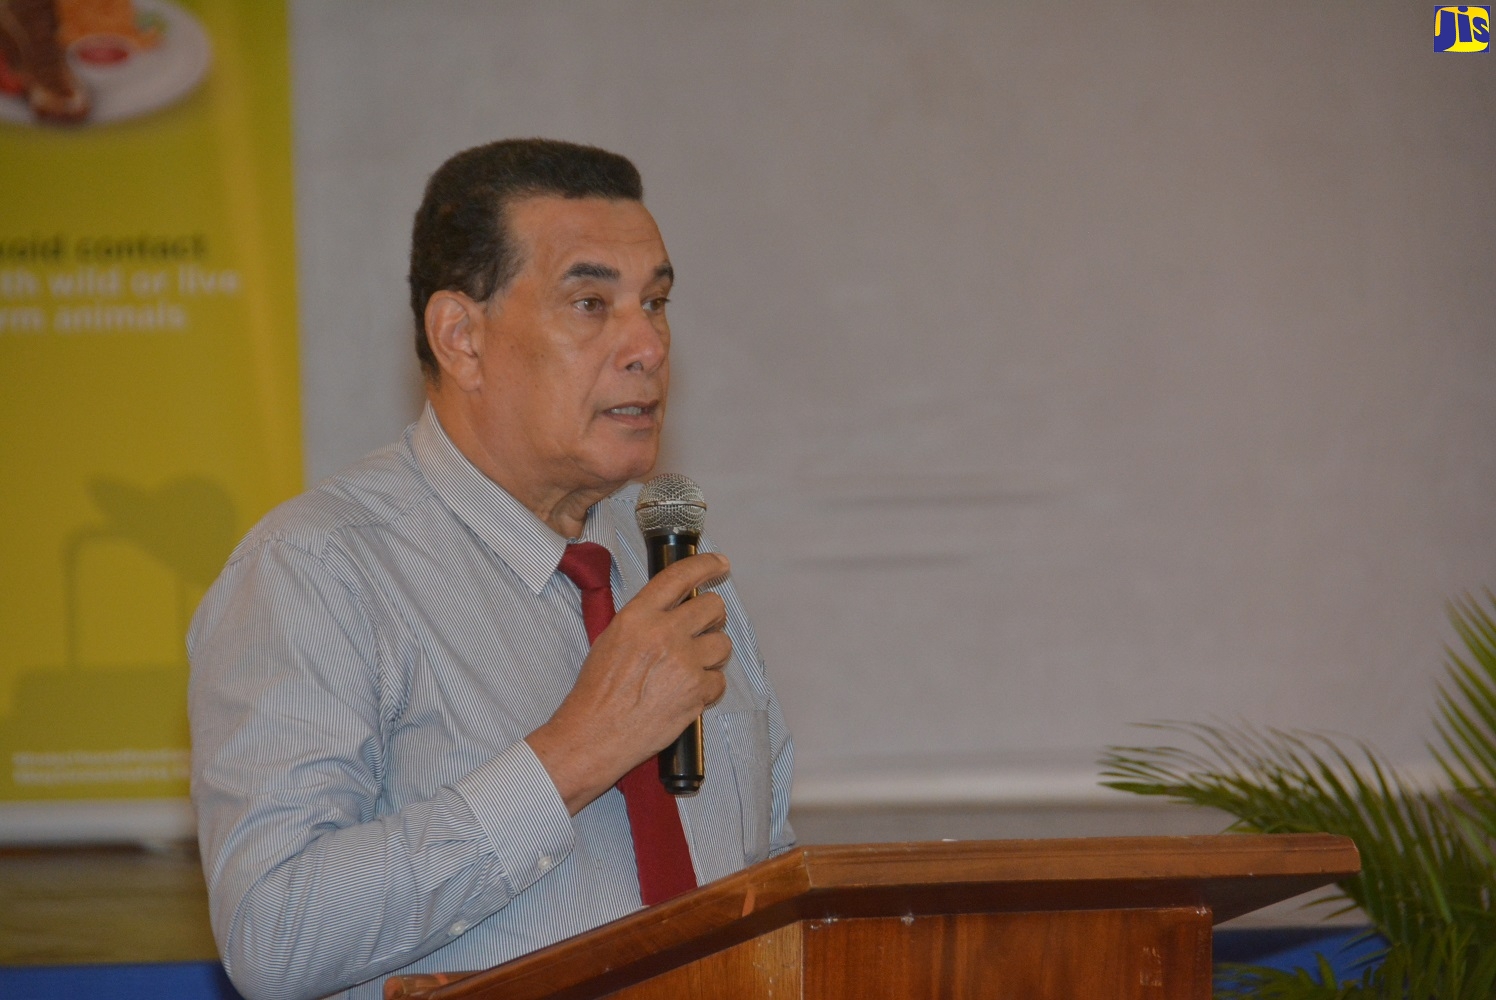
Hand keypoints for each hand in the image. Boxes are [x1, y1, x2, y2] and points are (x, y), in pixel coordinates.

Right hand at [526, 552, 731, 813]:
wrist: (595, 734)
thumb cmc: (597, 691)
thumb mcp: (611, 639)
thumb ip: (645, 619)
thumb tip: (675, 607)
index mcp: (639, 617)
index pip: (680, 577)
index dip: (706, 566)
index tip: (720, 564)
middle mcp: (665, 634)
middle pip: (713, 607)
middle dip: (712, 617)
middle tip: (702, 629)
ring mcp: (685, 663)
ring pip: (723, 643)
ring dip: (712, 653)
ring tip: (688, 668)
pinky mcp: (697, 692)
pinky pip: (720, 680)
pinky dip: (708, 687)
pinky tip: (686, 693)